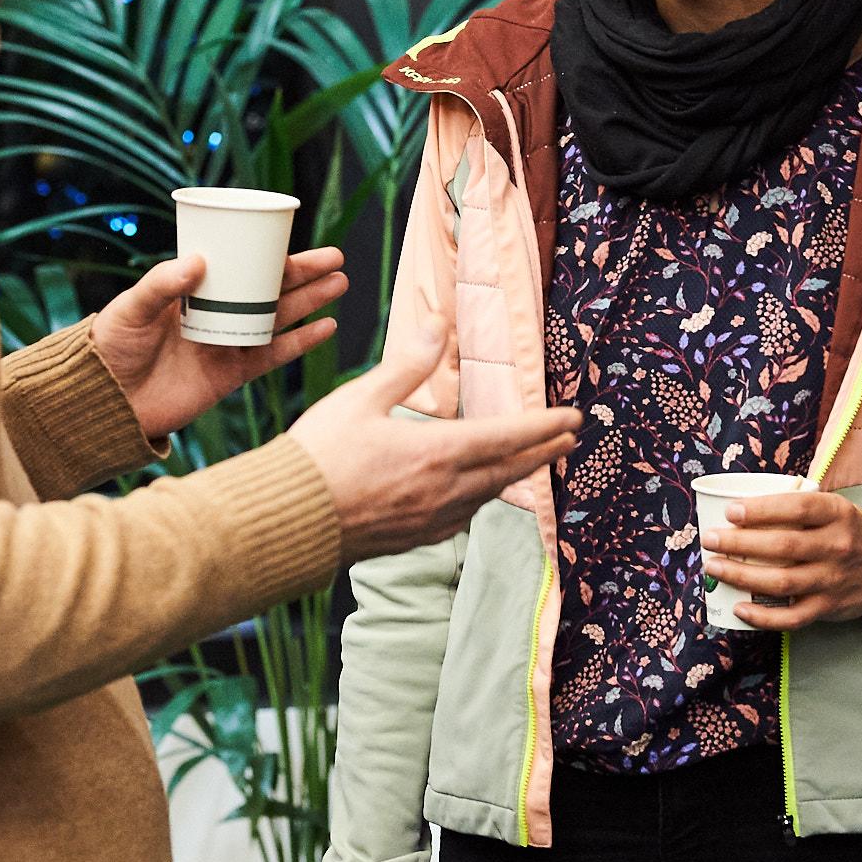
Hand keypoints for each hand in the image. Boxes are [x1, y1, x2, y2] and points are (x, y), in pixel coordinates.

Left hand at [89, 249, 348, 439]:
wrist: (106, 402)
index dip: (271, 253)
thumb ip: (162, 285)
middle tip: (337, 258)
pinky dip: (300, 343)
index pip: (241, 265)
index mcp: (196, 291)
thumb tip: (199, 261)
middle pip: (270, 288)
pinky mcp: (232, 374)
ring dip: (311, 301)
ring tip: (340, 284)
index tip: (297, 239)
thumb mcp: (131, 309)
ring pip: (279, 317)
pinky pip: (273, 355)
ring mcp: (227, 342)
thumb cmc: (110, 348)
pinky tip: (326, 327)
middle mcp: (217, 313)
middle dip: (305, 274)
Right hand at [293, 319, 580, 563]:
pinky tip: (479, 494)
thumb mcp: (362, 398)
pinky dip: (481, 499)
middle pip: (510, 469)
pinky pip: (463, 517)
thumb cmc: (319, 454)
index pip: (508, 437)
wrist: (287, 520)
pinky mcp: (414, 538)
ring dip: (516, 476)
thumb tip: (438, 323)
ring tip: (532, 461)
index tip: (573, 417)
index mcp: (437, 452)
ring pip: (489, 496)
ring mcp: (431, 519)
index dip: (544, 426)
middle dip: (543, 451)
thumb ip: (407, 364)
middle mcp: (444, 490)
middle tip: (569, 438)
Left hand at [700, 490, 861, 630]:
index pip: (797, 508)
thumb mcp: (832, 507)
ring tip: (714, 567)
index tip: (730, 511)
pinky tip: (739, 608)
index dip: (761, 510)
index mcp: (837, 514)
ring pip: (782, 582)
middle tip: (710, 539)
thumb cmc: (845, 531)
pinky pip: (792, 617)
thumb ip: (796, 506)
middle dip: (739, 543)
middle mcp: (837, 547)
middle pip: (783, 546)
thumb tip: (737, 507)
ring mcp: (832, 581)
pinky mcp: (827, 608)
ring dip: (742, 576)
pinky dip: (763, 617)